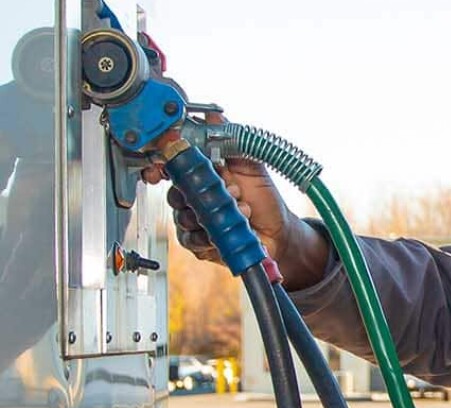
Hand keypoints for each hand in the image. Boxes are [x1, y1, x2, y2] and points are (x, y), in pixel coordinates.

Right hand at [149, 112, 330, 288]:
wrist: (279, 232)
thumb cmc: (264, 199)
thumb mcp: (251, 163)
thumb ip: (231, 140)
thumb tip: (213, 115)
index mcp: (202, 175)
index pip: (173, 167)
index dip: (164, 165)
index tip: (166, 166)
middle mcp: (195, 198)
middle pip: (174, 194)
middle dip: (202, 192)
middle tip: (231, 190)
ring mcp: (195, 221)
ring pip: (183, 217)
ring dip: (214, 213)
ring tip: (242, 209)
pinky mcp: (199, 243)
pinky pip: (190, 239)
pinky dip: (212, 234)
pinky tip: (231, 228)